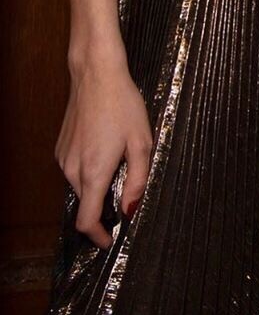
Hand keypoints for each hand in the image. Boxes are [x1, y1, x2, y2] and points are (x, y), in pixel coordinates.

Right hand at [57, 49, 152, 248]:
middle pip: (87, 203)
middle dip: (104, 204)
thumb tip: (131, 209)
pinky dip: (89, 169)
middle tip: (127, 186)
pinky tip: (105, 146)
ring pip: (81, 186)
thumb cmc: (123, 105)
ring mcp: (63, 158)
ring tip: (118, 158)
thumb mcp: (142, 142)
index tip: (111, 239)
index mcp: (94, 172)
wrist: (96, 75)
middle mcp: (73, 170)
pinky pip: (75, 169)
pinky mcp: (61, 148)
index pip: (86, 221)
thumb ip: (137, 180)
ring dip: (98, 183)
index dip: (98, 236)